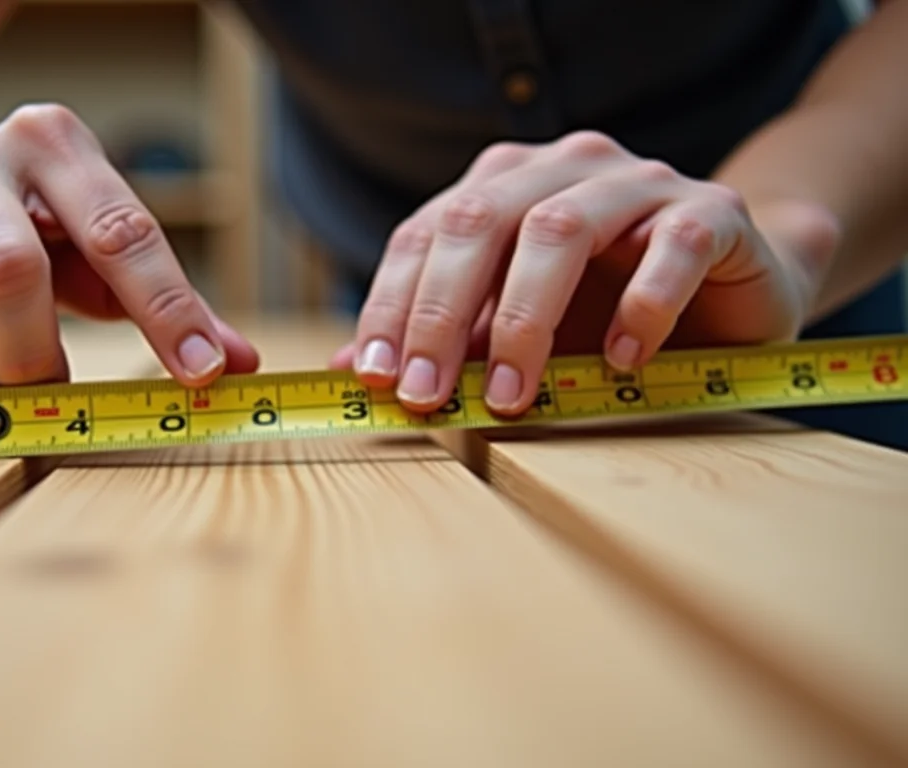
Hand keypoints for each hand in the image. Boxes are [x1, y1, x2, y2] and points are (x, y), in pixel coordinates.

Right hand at [0, 104, 258, 391]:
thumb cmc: (29, 228)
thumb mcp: (97, 244)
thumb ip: (166, 300)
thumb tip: (237, 363)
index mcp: (50, 142)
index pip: (120, 230)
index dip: (166, 309)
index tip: (202, 372)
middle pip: (7, 272)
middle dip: (37, 354)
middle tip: (54, 387)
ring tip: (3, 389)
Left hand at [333, 131, 837, 414]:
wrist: (729, 296)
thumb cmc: (607, 313)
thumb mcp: (513, 332)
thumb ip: (445, 342)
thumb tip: (349, 372)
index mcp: (505, 184)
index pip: (427, 232)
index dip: (392, 303)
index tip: (374, 375)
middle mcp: (564, 166)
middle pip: (481, 221)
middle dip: (440, 313)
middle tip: (426, 395)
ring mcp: (639, 182)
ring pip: (561, 229)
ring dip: (525, 320)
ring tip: (514, 396)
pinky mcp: (712, 211)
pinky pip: (672, 248)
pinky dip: (640, 308)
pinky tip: (621, 362)